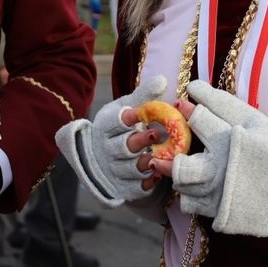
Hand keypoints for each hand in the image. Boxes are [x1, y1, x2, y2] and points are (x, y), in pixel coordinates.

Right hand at [54, 75, 168, 206]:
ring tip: (160, 157)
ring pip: (130, 168)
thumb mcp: (127, 109)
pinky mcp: (121, 187)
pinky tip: (158, 175)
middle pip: (123, 147)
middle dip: (139, 141)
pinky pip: (135, 187)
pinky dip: (147, 182)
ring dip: (146, 163)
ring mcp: (112, 170)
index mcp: (105, 126)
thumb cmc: (119, 128)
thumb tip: (162, 79)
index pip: (114, 122)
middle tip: (156, 135)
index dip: (126, 119)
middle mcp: (105, 149)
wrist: (104, 159)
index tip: (137, 114)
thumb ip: (144, 97)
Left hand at [154, 81, 267, 222]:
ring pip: (183, 187)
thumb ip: (220, 104)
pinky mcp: (223, 215)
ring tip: (188, 167)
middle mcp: (221, 170)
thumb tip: (192, 86)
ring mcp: (221, 196)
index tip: (182, 109)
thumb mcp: (253, 120)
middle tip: (166, 152)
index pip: (196, 121)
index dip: (187, 113)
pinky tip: (201, 185)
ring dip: (181, 176)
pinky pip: (192, 205)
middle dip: (168, 159)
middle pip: (179, 167)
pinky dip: (192, 195)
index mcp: (229, 141)